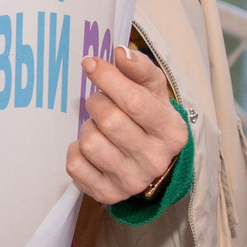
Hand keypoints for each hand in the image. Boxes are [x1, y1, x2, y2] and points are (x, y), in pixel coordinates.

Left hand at [66, 44, 188, 202]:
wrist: (153, 163)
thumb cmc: (149, 119)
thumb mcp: (153, 92)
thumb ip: (140, 69)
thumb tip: (121, 52)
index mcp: (172, 132)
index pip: (134, 101)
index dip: (107, 77)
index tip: (89, 63)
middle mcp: (155, 160)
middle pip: (110, 120)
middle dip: (97, 102)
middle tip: (99, 101)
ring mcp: (132, 181)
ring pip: (90, 142)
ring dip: (88, 126)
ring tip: (99, 126)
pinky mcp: (108, 194)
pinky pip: (75, 166)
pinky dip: (76, 151)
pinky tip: (90, 148)